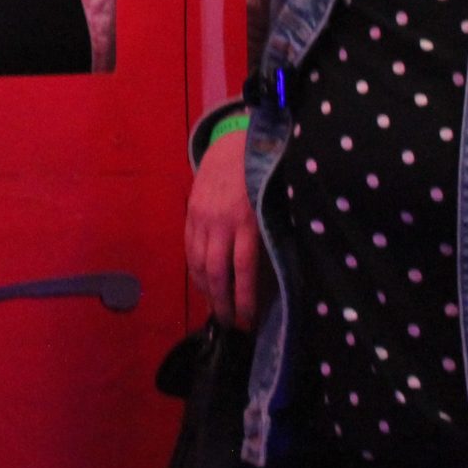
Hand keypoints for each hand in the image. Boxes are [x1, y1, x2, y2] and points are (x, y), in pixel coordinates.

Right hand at [184, 130, 260, 329]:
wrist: (235, 143)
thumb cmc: (265, 176)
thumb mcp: (276, 205)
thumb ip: (273, 236)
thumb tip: (278, 277)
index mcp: (247, 220)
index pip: (244, 269)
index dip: (246, 299)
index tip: (251, 320)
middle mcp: (220, 222)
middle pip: (217, 272)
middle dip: (223, 303)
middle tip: (231, 324)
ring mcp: (201, 218)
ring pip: (198, 264)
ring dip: (207, 291)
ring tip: (216, 309)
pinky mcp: (190, 214)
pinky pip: (189, 250)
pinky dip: (195, 272)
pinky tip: (203, 285)